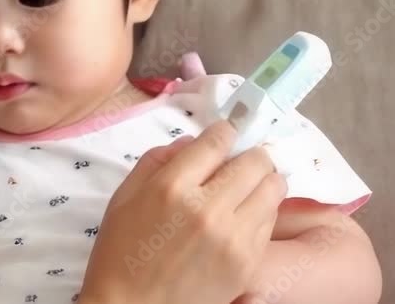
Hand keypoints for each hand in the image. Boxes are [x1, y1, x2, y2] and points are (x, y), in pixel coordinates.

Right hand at [80, 120, 287, 303]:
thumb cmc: (121, 251)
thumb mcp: (124, 197)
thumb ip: (157, 161)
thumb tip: (194, 143)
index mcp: (171, 187)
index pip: (217, 141)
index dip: (226, 131)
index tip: (227, 132)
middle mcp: (207, 208)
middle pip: (256, 161)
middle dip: (250, 155)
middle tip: (241, 162)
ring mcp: (233, 238)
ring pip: (273, 189)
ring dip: (263, 181)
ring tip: (247, 188)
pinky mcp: (248, 262)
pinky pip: (270, 221)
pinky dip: (261, 212)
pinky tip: (241, 218)